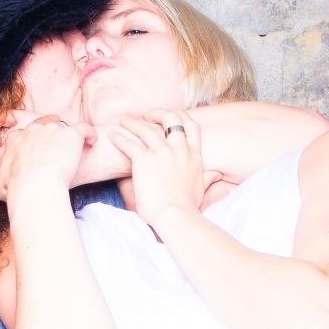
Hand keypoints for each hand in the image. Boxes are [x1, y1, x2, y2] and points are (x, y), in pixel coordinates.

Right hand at [0, 116, 96, 206]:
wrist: (36, 186)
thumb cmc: (16, 190)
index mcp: (16, 140)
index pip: (25, 132)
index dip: (33, 138)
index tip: (39, 146)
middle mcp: (33, 130)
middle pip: (44, 124)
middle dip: (51, 129)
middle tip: (60, 139)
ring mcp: (52, 129)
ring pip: (64, 124)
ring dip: (70, 133)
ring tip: (78, 143)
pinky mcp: (70, 134)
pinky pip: (84, 129)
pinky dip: (89, 134)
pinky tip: (92, 141)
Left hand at [109, 110, 215, 230]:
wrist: (176, 216)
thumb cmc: (187, 208)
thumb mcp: (202, 189)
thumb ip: (207, 178)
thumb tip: (217, 175)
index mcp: (193, 155)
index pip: (191, 126)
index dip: (181, 116)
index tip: (170, 116)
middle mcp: (179, 149)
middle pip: (170, 118)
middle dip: (158, 113)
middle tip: (147, 116)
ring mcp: (161, 153)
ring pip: (146, 128)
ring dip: (133, 123)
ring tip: (124, 121)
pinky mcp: (144, 160)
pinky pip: (129, 143)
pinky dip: (119, 138)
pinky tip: (112, 136)